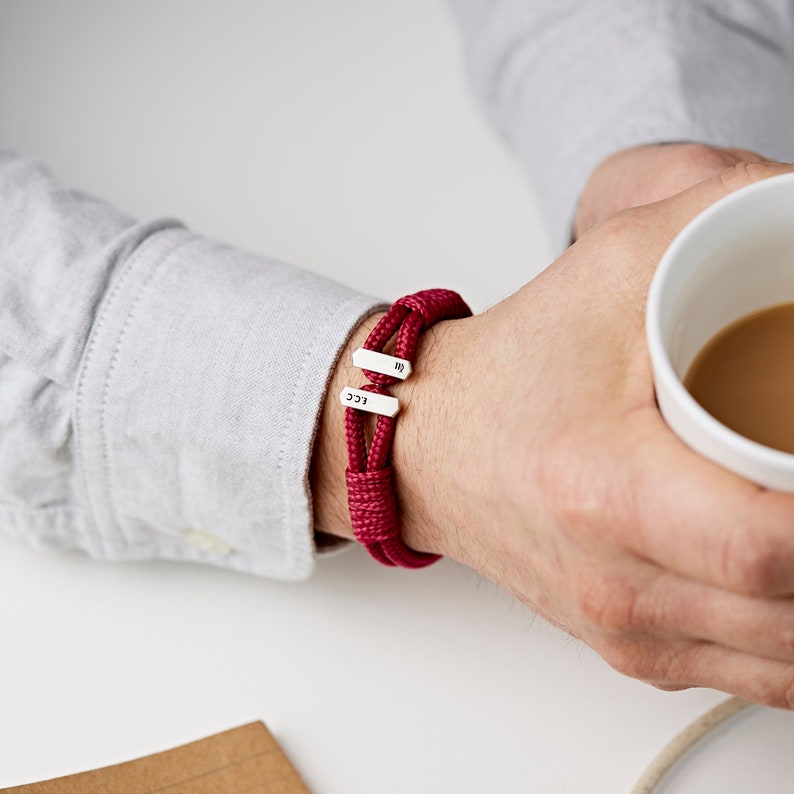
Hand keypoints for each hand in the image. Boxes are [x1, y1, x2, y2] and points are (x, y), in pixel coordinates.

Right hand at [313, 161, 793, 707]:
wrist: (431, 447)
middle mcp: (615, 581)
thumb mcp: (613, 266)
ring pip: (791, 660)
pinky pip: (758, 678)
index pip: (766, 546)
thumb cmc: (513, 371)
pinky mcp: (631, 651)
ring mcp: (625, 629)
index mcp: (603, 489)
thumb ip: (727, 209)